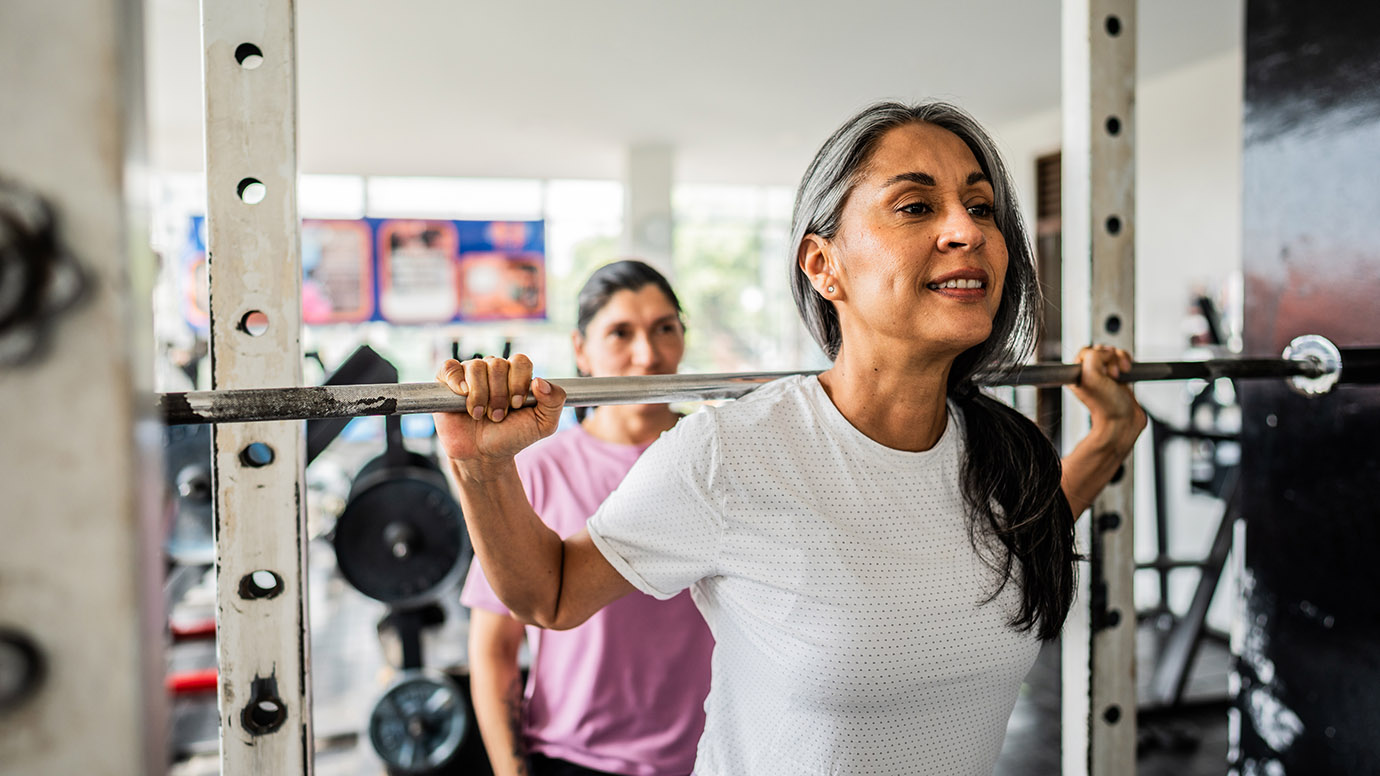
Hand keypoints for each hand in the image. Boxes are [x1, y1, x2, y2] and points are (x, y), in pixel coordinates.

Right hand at [433, 355, 565, 466]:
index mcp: (516, 374)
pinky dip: (457, 380)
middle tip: (497, 416)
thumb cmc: (512, 437)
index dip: (518, 382)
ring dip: (480, 396)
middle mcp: (493, 369)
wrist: (483, 456)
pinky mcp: (447, 382)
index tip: (516, 405)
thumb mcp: (543, 424)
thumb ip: (555, 401)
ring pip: (475, 367)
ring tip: (479, 415)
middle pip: (497, 365)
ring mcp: (469, 374)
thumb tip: (540, 381)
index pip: (520, 361)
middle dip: (499, 395)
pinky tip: (463, 396)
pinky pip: (450, 367)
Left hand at [1069, 344, 1146, 457]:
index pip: (1086, 350)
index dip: (1097, 355)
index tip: (1101, 369)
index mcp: (1076, 373)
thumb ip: (1093, 356)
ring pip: (1114, 353)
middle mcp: (1089, 373)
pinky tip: (1126, 373)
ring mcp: (1104, 375)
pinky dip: (1127, 362)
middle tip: (1111, 375)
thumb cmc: (1106, 406)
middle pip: (1101, 349)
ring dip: (1120, 360)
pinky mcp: (1118, 377)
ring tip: (1119, 376)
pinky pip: (1123, 360)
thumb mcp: (1091, 376)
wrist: (1123, 422)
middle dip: (1110, 358)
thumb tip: (1106, 351)